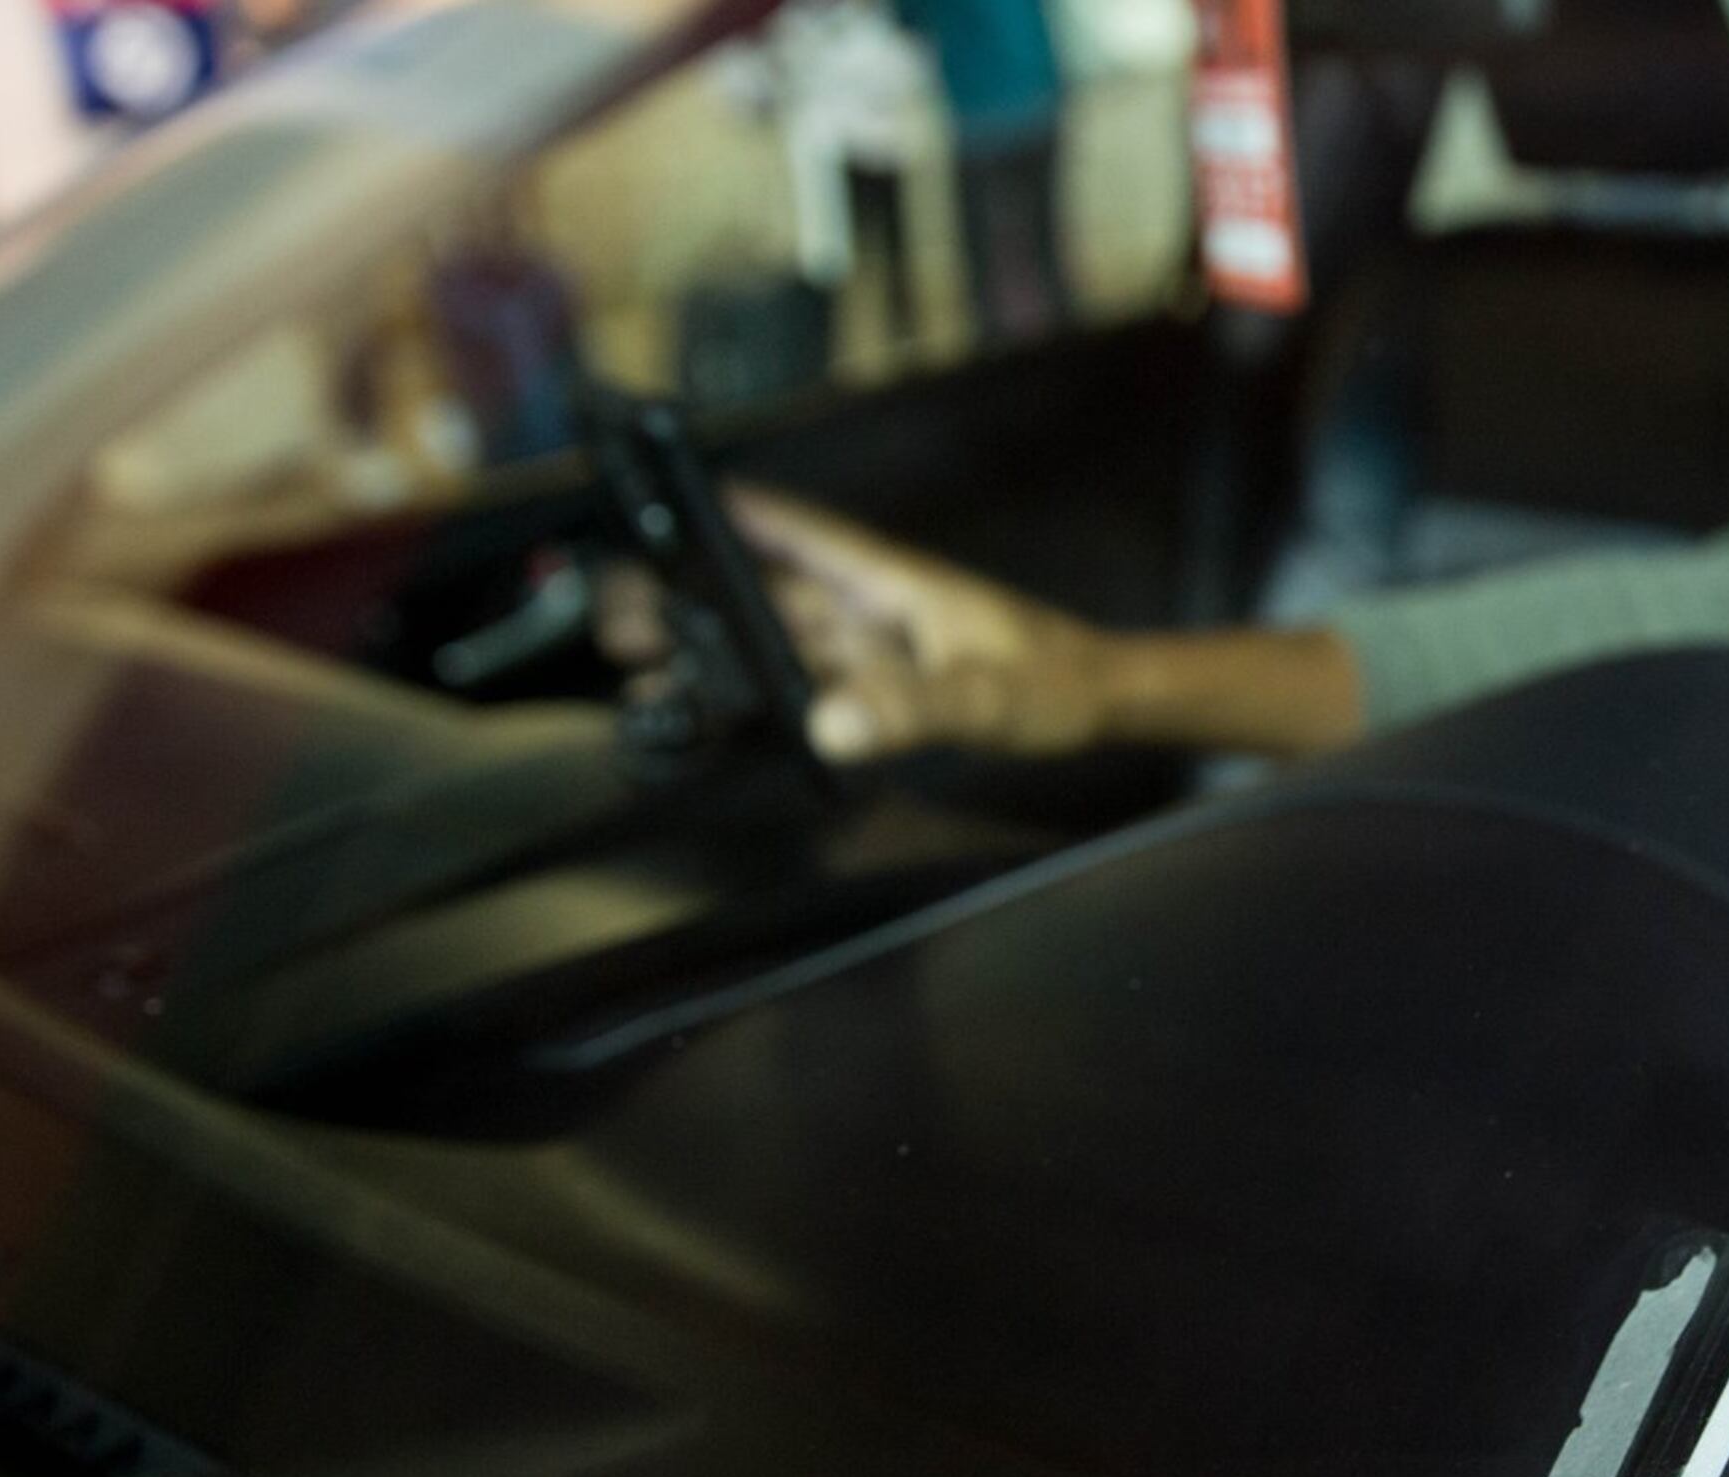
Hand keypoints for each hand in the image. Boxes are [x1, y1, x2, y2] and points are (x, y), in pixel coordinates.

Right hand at [597, 486, 1114, 761]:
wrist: (1106, 706)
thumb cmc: (1060, 683)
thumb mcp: (987, 697)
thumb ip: (914, 707)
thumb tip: (832, 723)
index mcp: (894, 584)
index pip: (803, 535)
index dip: (741, 518)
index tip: (672, 500)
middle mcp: (877, 609)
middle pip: (772, 593)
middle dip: (699, 598)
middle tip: (622, 612)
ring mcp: (881, 648)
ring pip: (783, 642)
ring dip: (721, 650)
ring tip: (645, 666)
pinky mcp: (889, 687)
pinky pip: (812, 684)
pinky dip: (765, 694)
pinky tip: (723, 710)